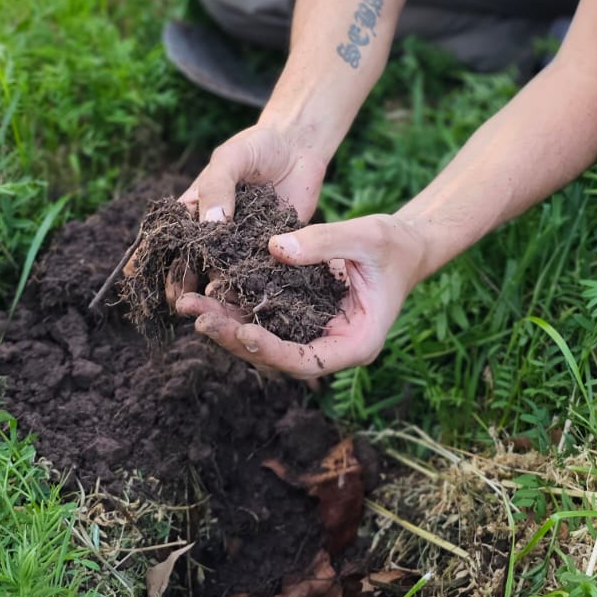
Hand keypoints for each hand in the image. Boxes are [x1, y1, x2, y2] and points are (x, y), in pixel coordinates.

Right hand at [165, 124, 327, 309]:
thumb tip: (211, 224)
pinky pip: (256, 274)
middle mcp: (213, 232)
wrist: (298, 146)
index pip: (167, 238)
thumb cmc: (256, 147)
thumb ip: (217, 188)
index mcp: (194, 210)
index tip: (136, 277)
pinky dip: (248, 289)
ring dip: (213, 291)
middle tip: (179, 301)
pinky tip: (242, 303)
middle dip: (180, 283)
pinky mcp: (269, 250)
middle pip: (190, 264)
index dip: (149, 257)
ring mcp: (240, 244)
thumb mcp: (230, 159)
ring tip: (208, 306)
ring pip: (220, 274)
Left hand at [173, 213, 426, 377]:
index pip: (307, 360)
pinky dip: (239, 308)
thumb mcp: (365, 236)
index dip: (272, 351)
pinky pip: (267, 321)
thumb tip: (274, 248)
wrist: (405, 245)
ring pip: (265, 343)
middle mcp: (332, 348)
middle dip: (235, 338)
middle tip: (198, 316)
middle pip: (277, 358)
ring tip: (191, 304)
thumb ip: (323, 241)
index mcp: (356, 343)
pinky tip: (209, 292)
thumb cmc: (393, 244)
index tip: (242, 331)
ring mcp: (316, 336)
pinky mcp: (302, 319)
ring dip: (228, 325)